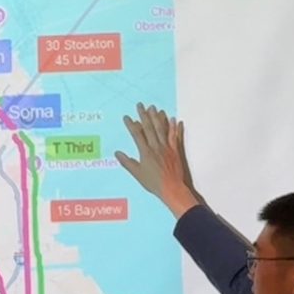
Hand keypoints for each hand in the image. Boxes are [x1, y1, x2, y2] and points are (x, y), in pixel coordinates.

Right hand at [115, 103, 201, 217]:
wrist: (172, 188)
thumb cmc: (153, 183)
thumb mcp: (137, 174)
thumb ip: (127, 162)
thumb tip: (117, 153)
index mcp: (146, 152)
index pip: (137, 134)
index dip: (131, 124)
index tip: (127, 117)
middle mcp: (156, 147)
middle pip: (149, 128)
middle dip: (144, 115)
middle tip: (140, 105)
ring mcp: (167, 147)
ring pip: (162, 129)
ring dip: (158, 117)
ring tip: (154, 108)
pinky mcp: (175, 150)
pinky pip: (175, 136)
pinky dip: (175, 127)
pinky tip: (174, 119)